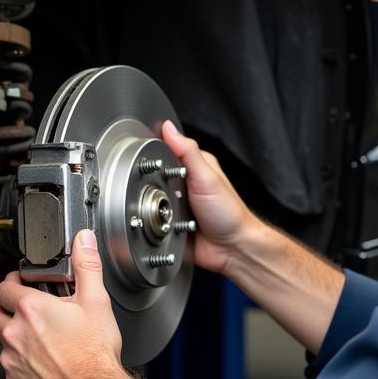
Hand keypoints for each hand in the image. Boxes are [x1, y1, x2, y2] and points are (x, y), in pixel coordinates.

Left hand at [0, 230, 122, 378]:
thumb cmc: (94, 354)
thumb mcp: (96, 302)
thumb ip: (87, 266)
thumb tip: (84, 241)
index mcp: (31, 310)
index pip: (3, 287)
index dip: (12, 284)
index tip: (20, 285)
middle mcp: (14, 335)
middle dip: (6, 311)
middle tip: (27, 313)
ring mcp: (11, 362)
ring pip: (2, 345)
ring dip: (15, 340)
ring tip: (42, 341)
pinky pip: (12, 372)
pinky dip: (24, 367)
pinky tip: (45, 366)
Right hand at [161, 119, 254, 275]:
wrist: (232, 250)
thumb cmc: (228, 214)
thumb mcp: (207, 177)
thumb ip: (188, 152)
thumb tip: (169, 128)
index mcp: (194, 166)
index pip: (166, 151)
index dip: (153, 153)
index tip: (145, 158)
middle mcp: (184, 184)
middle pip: (154, 177)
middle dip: (150, 185)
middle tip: (162, 193)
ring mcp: (176, 204)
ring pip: (150, 199)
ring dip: (151, 206)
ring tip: (165, 212)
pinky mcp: (169, 224)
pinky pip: (153, 221)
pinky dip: (153, 224)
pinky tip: (162, 225)